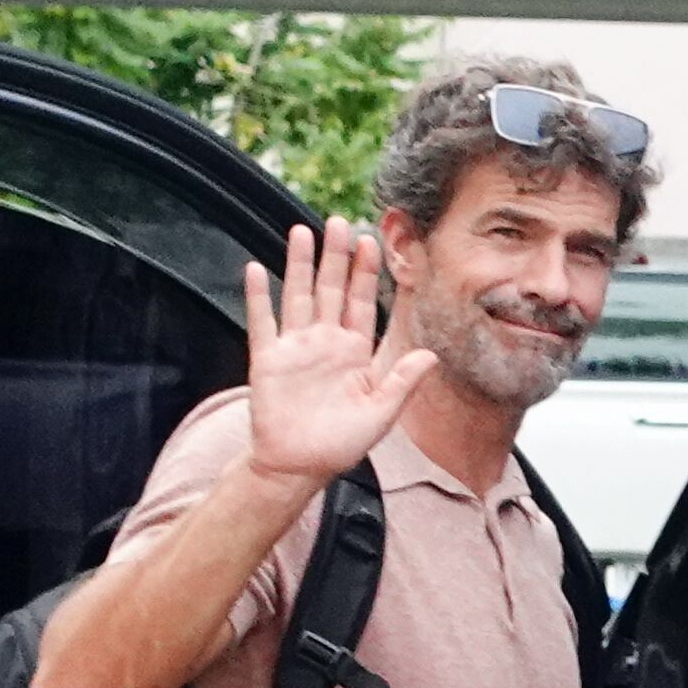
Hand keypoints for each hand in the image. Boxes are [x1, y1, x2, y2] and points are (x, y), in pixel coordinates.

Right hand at [242, 219, 436, 487]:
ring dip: (300, 264)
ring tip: (301, 232)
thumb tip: (431, 356)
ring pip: (298, 295)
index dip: (366, 273)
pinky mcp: (268, 359)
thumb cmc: (341, 444)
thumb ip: (403, 382)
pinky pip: (262, 322)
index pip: (362, 303)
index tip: (371, 242)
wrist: (299, 466)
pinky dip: (258, 297)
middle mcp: (325, 343)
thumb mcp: (381, 413)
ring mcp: (295, 348)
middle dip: (335, 256)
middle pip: (331, 289)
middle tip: (339, 221)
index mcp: (354, 352)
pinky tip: (256, 270)